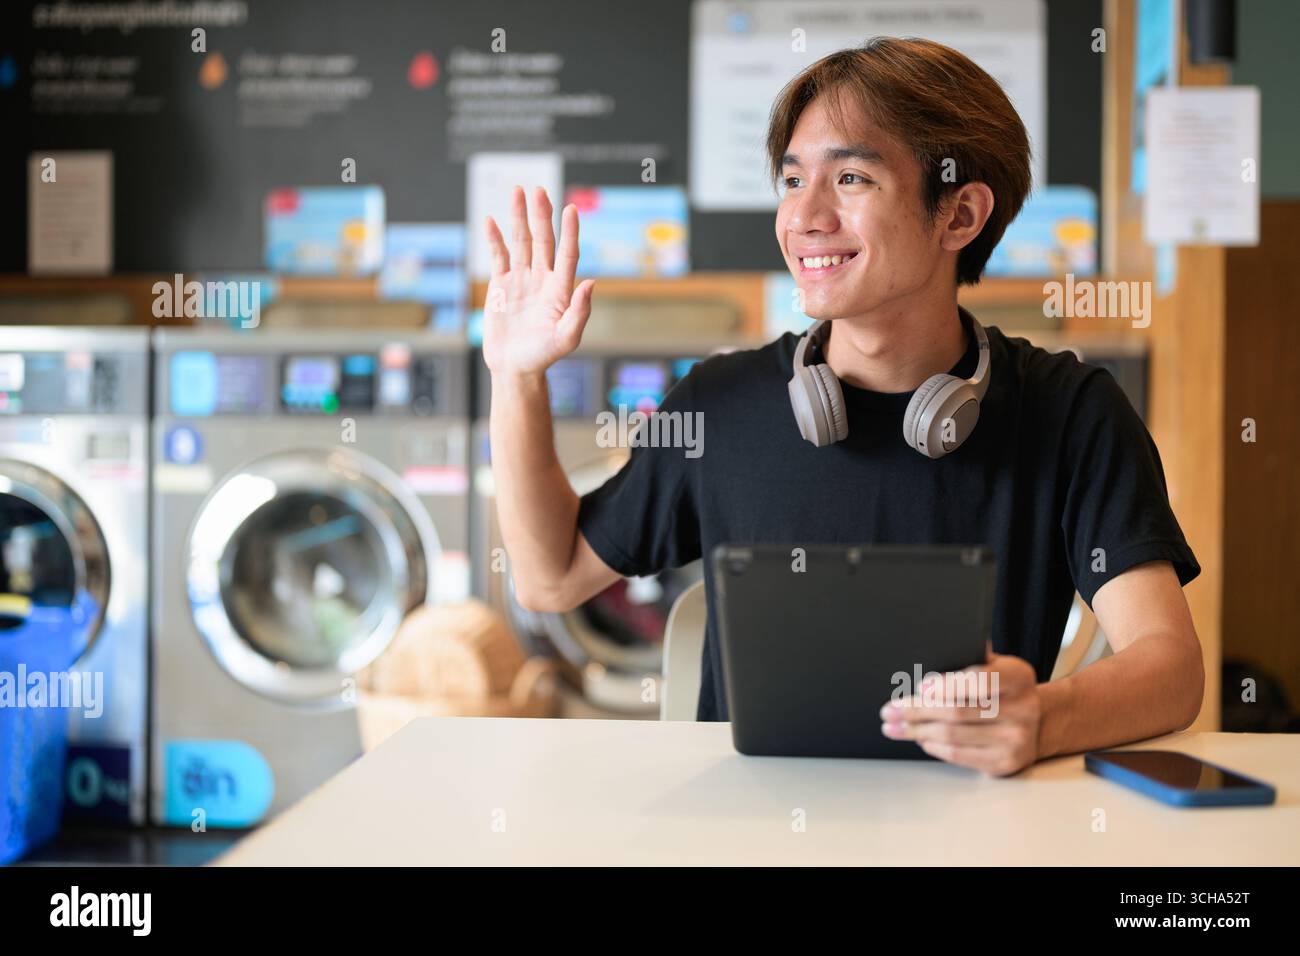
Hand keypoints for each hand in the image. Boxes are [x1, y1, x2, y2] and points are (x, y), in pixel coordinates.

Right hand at [482, 185, 595, 376]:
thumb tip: (591, 283)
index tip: (571, 209)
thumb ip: (579, 312)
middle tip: (539, 190)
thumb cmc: (543, 356)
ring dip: (519, 217)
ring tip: (518, 191)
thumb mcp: (565, 339)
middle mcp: (543, 279)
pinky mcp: (502, 285)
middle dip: (541, 215)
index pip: (567, 253)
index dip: (569, 232)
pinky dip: (495, 238)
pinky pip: (498, 256)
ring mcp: (522, 279)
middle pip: (543, 240)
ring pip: (521, 242)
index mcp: (561, 289)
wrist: (515, 368)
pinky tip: (490, 220)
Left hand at [879, 649, 1041, 775]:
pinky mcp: (1005, 762)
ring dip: (916, 730)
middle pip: (957, 711)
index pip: (979, 680)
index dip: (946, 685)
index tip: (920, 687)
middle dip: (916, 710)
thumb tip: (931, 647)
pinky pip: (959, 754)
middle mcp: (1023, 709)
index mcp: (1019, 677)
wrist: (1038, 721)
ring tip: (894, 726)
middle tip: (890, 710)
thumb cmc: (1003, 689)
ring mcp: (1016, 739)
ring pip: (953, 735)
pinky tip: (920, 739)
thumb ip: (970, 657)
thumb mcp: (996, 665)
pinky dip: (933, 746)